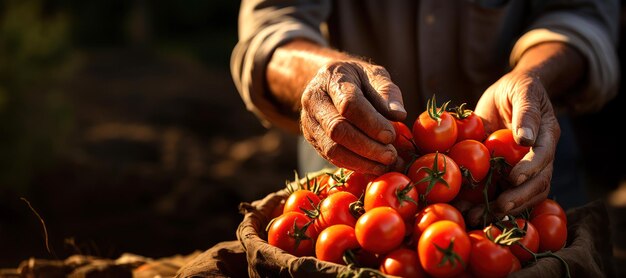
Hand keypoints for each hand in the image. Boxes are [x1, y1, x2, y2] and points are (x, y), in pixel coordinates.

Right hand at [300, 60, 406, 174]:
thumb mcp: (375, 75)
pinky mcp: (311, 139)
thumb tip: (399, 115)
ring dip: (361, 161)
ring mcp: (309, 121)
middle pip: (337, 129)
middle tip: (391, 156)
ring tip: (386, 165)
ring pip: (331, 148)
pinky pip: (331, 157)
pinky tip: (374, 167)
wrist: (328, 83)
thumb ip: (387, 92)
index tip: (390, 136)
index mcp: (332, 77)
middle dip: (367, 146)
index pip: (349, 104)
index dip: (371, 123)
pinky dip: (354, 165)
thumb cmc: (357, 79)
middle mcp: (314, 99)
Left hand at [468, 70, 560, 225]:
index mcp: (546, 137)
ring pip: (520, 196)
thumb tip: (525, 138)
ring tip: (476, 218)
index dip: (530, 170)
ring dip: (499, 210)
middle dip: (517, 199)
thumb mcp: (523, 91)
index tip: (513, 179)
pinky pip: (498, 193)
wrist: (510, 93)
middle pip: (536, 185)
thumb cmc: (518, 88)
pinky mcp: (505, 174)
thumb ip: (526, 112)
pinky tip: (466, 212)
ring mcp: (523, 169)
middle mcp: (539, 158)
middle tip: (497, 208)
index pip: (543, 158)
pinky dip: (484, 205)